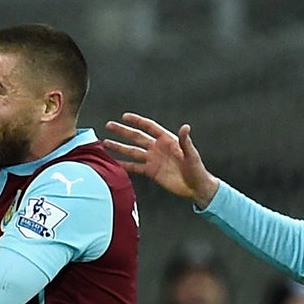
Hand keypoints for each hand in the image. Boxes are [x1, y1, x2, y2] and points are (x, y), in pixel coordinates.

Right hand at [104, 114, 218, 205]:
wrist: (196, 187)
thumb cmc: (197, 169)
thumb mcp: (191, 154)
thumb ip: (186, 141)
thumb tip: (185, 127)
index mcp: (167, 140)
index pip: (149, 127)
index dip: (137, 121)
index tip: (125, 117)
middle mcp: (158, 148)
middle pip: (136, 137)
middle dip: (123, 131)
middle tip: (109, 126)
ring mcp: (153, 160)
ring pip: (132, 151)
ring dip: (119, 147)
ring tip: (105, 143)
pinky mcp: (151, 172)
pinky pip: (134, 167)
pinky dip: (124, 165)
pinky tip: (114, 162)